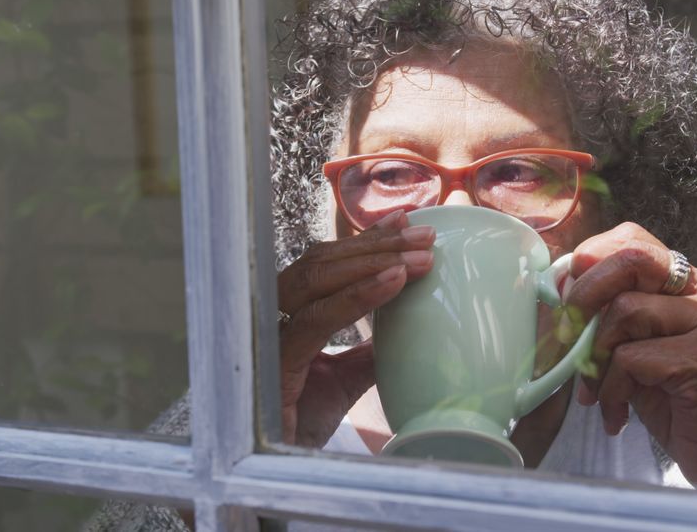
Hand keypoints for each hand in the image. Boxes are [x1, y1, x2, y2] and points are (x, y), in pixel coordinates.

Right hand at [276, 210, 434, 446]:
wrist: (274, 472)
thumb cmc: (300, 425)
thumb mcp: (344, 382)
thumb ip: (366, 353)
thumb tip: (400, 329)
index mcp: (290, 316)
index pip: (326, 264)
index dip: (365, 241)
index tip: (407, 223)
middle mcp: (274, 317)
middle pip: (323, 262)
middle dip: (378, 245)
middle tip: (426, 236)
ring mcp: (270, 334)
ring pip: (318, 279)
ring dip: (375, 262)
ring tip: (421, 258)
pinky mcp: (274, 360)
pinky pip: (318, 318)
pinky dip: (359, 295)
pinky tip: (394, 281)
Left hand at [565, 223, 696, 492]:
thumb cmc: (678, 405)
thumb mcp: (642, 350)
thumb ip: (614, 317)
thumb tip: (560, 291)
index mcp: (694, 285)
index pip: (634, 241)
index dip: (589, 261)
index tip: (564, 296)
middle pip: (630, 260)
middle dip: (584, 295)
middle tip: (566, 336)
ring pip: (624, 311)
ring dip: (596, 359)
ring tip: (599, 393)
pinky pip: (630, 358)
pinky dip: (612, 389)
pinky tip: (618, 414)